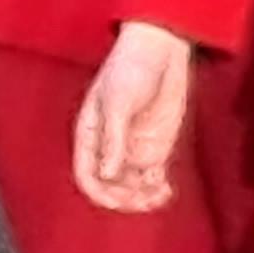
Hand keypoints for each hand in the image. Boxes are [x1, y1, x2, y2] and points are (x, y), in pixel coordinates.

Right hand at [74, 23, 193, 216]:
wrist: (161, 51)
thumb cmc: (130, 68)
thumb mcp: (117, 102)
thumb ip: (113, 140)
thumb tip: (106, 174)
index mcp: (91, 136)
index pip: (87, 176)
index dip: (100, 194)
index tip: (118, 201)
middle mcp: (110, 148)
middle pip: (111, 187)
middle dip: (125, 199)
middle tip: (144, 199)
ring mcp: (132, 149)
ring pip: (132, 188)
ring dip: (143, 198)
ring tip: (159, 195)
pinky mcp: (155, 148)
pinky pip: (152, 179)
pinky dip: (157, 189)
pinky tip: (166, 189)